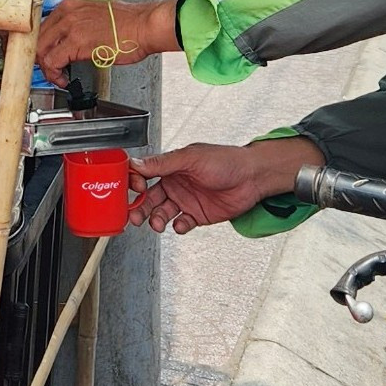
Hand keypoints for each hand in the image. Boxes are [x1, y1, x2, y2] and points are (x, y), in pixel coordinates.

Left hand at [36, 0, 180, 75]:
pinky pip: (53, 62)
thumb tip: (67, 40)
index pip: (42, 26)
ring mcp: (70, 25)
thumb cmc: (129, 24)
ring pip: (41, 51)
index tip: (46, 56)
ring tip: (58, 77)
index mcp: (70, 4)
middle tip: (51, 70)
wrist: (144, 25)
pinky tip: (64, 79)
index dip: (42, 46)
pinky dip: (54, 74)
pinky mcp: (76, 42)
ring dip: (47, 69)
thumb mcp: (95, 15)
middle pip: (38, 38)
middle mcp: (67, 12)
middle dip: (41, 58)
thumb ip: (77, 24)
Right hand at [131, 135, 323, 233]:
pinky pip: (181, 224)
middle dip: (140, 208)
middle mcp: (176, 184)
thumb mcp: (191, 158)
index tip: (132, 189)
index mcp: (171, 167)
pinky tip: (181, 224)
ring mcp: (186, 200)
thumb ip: (163, 163)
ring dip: (156, 219)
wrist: (253, 177)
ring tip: (158, 223)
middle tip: (135, 216)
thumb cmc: (226, 160)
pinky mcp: (197, 215)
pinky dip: (178, 226)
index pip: (144, 175)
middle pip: (148, 198)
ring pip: (161, 213)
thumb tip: (137, 164)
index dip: (134, 183)